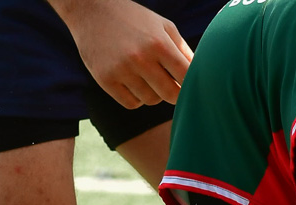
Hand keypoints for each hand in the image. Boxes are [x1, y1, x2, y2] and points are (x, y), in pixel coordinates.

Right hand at [53, 0, 191, 107]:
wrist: (90, 8)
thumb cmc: (135, 19)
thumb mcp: (164, 27)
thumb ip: (185, 52)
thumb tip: (206, 78)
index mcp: (159, 44)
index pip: (187, 78)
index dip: (192, 85)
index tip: (192, 86)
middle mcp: (140, 58)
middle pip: (171, 95)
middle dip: (175, 93)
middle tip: (171, 85)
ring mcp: (120, 69)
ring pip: (151, 100)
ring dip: (153, 93)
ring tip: (147, 76)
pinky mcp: (104, 79)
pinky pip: (132, 104)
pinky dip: (136, 98)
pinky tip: (132, 82)